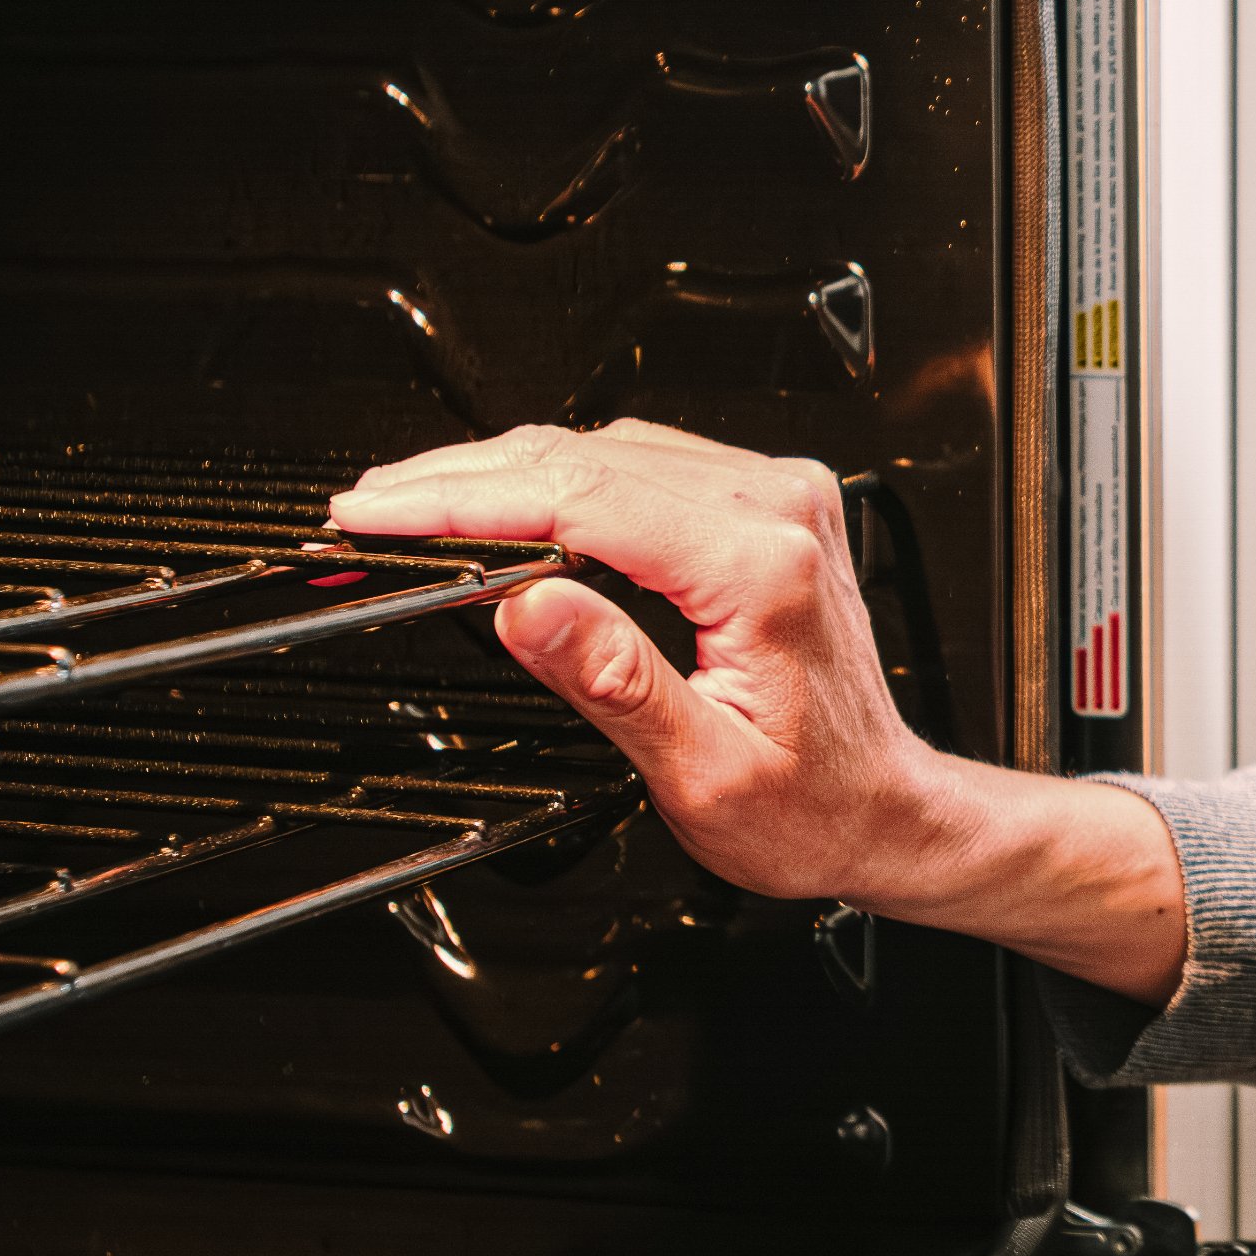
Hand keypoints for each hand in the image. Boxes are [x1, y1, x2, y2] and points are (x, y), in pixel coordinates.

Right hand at [330, 421, 1186, 999]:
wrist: (886, 807)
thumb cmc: (814, 805)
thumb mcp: (704, 770)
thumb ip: (614, 681)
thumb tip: (526, 607)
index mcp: (760, 565)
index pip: (579, 501)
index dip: (463, 502)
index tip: (382, 514)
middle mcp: (777, 508)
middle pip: (587, 457)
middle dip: (462, 477)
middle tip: (368, 506)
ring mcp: (777, 497)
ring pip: (610, 447)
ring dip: (503, 468)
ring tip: (412, 500)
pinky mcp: (766, 504)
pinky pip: (643, 462)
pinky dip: (560, 474)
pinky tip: (506, 497)